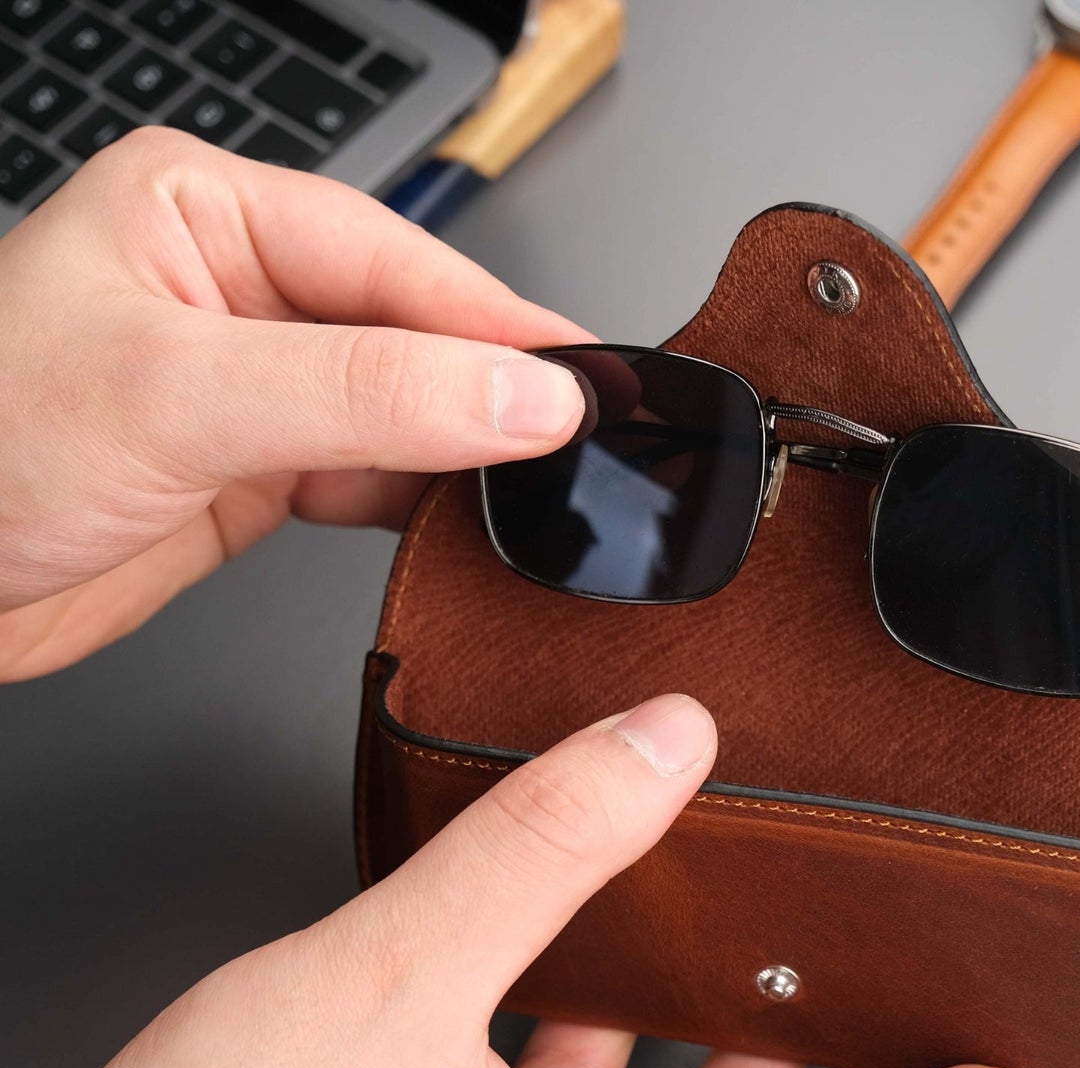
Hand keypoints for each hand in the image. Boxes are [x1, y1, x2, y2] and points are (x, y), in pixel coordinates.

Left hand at [0, 128, 587, 680]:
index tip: (581, 385)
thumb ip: (368, 393)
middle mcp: (240, 294)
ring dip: (467, 457)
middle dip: (493, 393)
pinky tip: (468, 525)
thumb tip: (520, 397)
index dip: (496, 326)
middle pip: (414, 334)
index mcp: (206, 216)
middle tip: (580, 445)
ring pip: (407, 413)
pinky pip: (378, 479)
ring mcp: (258, 389)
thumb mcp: (182, 398)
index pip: (395, 260)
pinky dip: (427, 506)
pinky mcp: (263, 473)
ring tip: (540, 492)